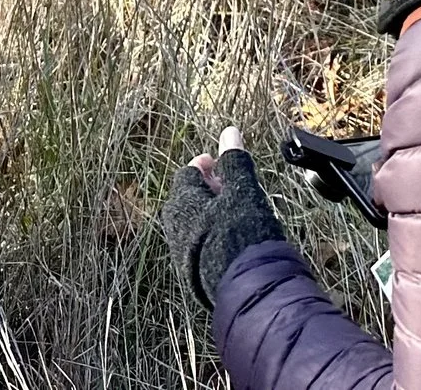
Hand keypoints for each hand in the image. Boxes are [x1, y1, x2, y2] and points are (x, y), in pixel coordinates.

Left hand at [159, 126, 288, 306]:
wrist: (245, 287)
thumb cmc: (241, 233)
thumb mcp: (242, 191)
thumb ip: (235, 161)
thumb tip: (229, 132)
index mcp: (181, 202)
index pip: (188, 173)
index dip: (206, 165)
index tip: (220, 162)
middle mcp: (175, 227)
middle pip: (189, 198)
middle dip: (210, 188)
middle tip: (231, 185)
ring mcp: (182, 252)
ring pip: (195, 223)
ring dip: (212, 212)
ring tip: (236, 210)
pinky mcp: (193, 273)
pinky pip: (200, 244)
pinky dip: (214, 234)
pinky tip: (233, 237)